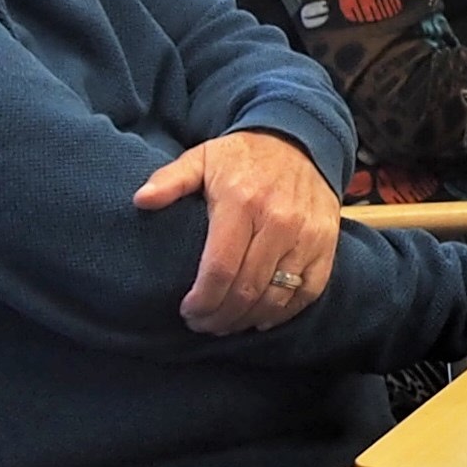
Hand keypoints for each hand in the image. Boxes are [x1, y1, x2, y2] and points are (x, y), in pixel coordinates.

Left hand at [134, 128, 339, 332]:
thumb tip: (140, 200)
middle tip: (203, 324)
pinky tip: (261, 319)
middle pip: (246, 290)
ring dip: (248, 320)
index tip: (187, 311)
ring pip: (277, 297)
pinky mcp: (326, 244)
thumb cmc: (243, 157)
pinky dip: (284, 313)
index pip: (220, 268)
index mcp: (241, 202)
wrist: (300, 141)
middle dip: (220, 317)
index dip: (202, 300)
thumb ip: (171, 180)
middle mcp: (278, 221)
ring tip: (227, 325)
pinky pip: (308, 291)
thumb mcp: (202, 158)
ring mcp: (306, 236)